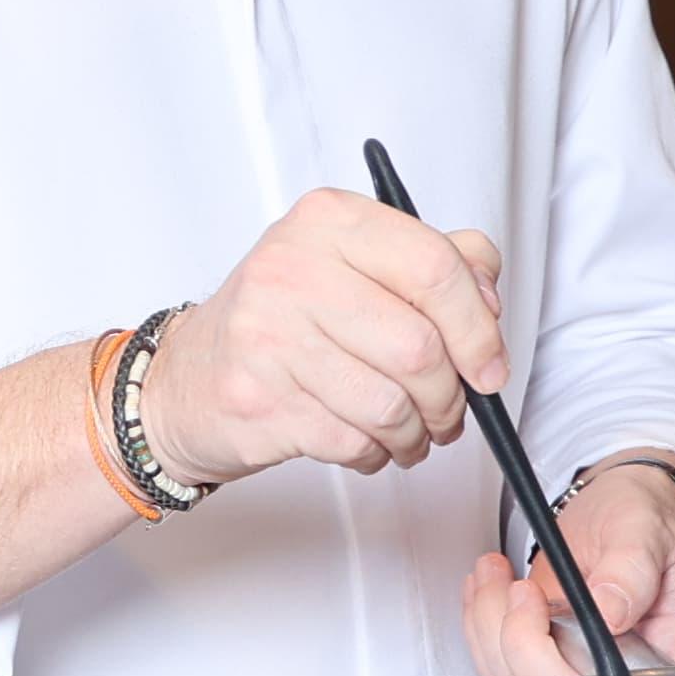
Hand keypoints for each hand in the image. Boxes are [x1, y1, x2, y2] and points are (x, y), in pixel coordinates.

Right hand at [146, 188, 512, 487]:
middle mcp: (292, 268)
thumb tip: (487, 300)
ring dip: (415, 434)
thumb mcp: (353, 266)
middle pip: (420, 346)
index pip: (435, 266)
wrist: (186, 382)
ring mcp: (268, 336)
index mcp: (329, 221)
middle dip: (450, 396)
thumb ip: (432, 263)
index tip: (489, 366)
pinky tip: (364, 442)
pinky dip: (375, 454)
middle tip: (449, 411)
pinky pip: (354, 441)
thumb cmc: (281, 323)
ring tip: (407, 432)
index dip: (478, 327)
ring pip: (391, 405)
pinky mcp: (259, 400)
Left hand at [467, 454, 674, 675]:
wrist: (616, 515)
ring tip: (493, 572)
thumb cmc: (645, 523)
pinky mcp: (543, 670)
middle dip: (519, 644)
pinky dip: (480, 630)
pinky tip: (484, 590)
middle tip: (520, 586)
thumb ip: (633, 569)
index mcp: (671, 664)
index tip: (548, 617)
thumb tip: (610, 611)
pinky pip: (500, 673)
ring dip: (490, 631)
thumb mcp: (648, 532)